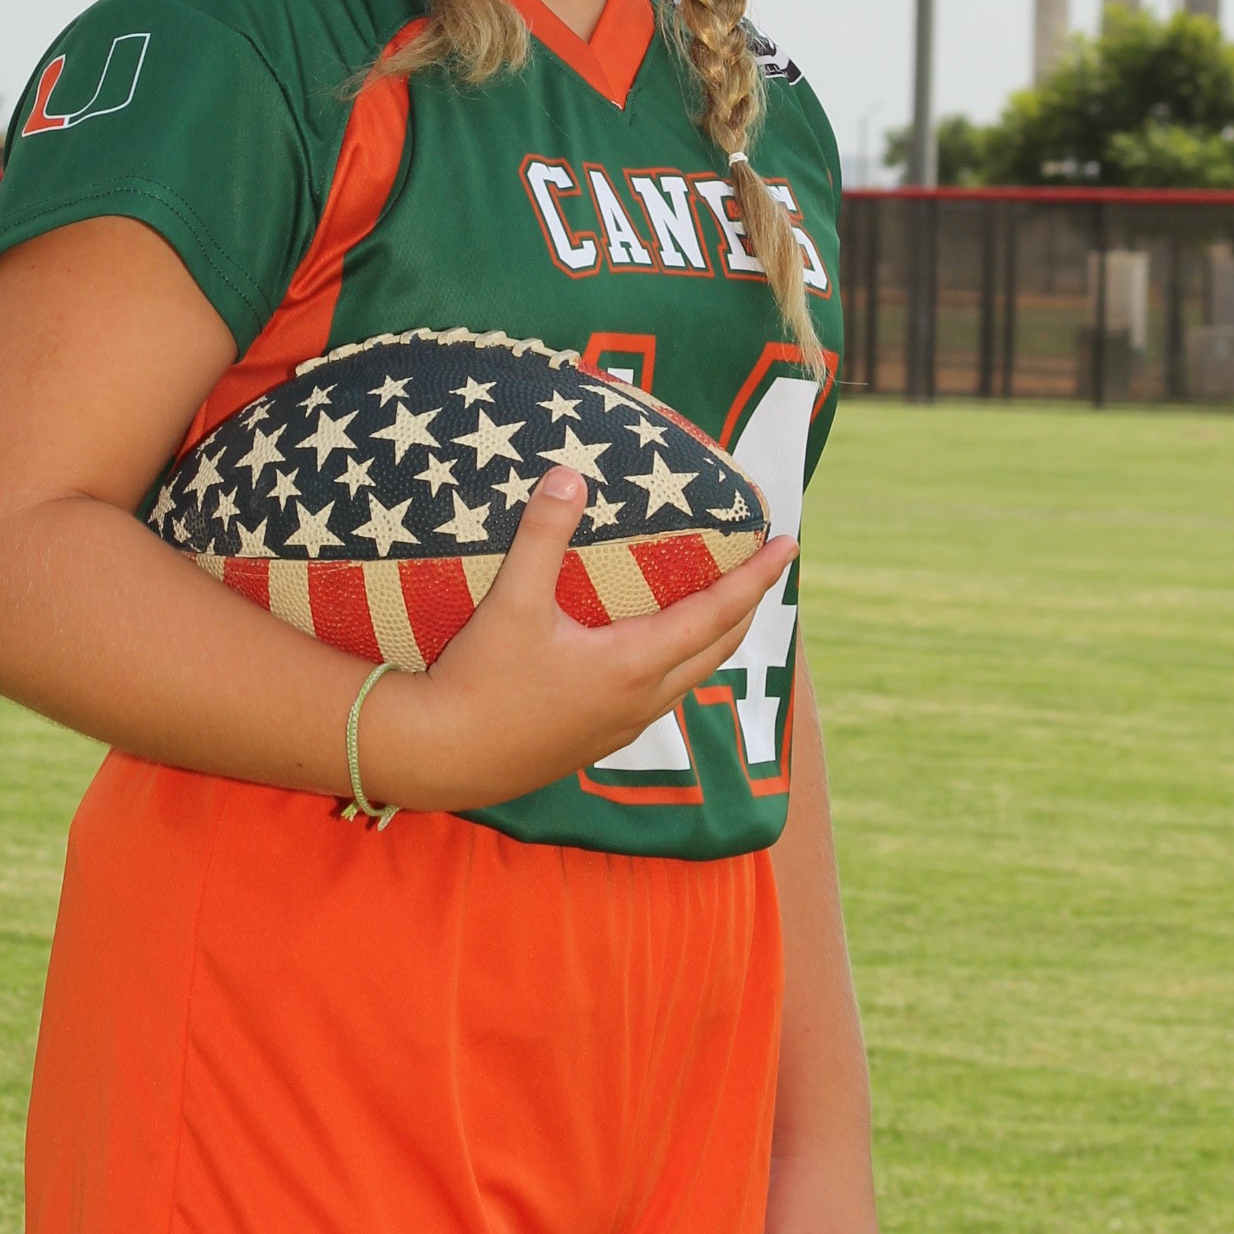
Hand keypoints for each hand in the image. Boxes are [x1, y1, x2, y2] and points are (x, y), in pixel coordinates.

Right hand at [362, 467, 797, 814]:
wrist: (444, 758)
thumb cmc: (478, 682)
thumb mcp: (510, 602)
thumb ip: (542, 536)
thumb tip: (569, 475)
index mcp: (634, 664)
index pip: (718, 613)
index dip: (756, 577)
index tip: (789, 546)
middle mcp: (642, 699)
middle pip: (719, 648)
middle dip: (747, 606)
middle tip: (763, 568)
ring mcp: (623, 726)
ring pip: (691, 676)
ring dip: (714, 637)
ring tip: (720, 602)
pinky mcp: (598, 740)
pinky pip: (661, 694)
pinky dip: (679, 662)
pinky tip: (654, 648)